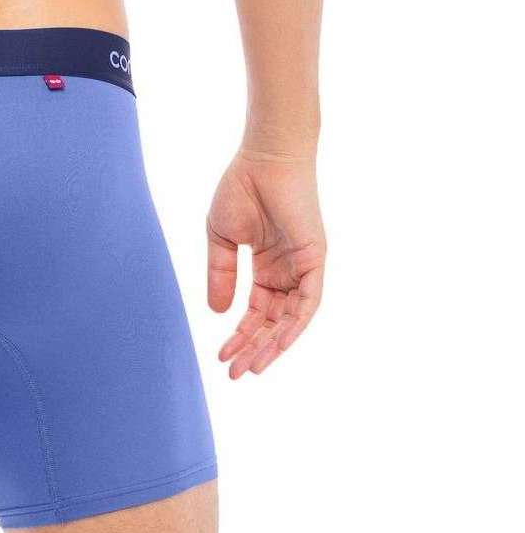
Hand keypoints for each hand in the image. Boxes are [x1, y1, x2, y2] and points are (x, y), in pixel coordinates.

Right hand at [206, 150, 325, 377]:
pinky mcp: (315, 260)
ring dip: (272, 345)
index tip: (221, 356)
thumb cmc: (241, 188)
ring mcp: (303, 267)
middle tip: (234, 373)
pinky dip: (294, 325)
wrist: (264, 158)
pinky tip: (276, 344)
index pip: (256, 311)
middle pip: (273, 322)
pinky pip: (308, 302)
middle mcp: (289, 272)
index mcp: (268, 266)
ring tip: (250, 367)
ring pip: (291, 319)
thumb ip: (221, 274)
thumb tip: (217, 313)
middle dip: (253, 348)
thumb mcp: (221, 238)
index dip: (239, 334)